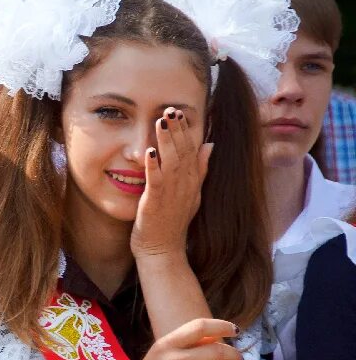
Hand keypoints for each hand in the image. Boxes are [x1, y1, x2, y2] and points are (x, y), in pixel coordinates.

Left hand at [130, 107, 212, 258]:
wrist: (162, 251)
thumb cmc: (171, 223)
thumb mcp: (191, 194)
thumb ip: (200, 169)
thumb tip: (210, 145)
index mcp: (191, 181)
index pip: (192, 150)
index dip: (186, 130)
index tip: (181, 112)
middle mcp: (185, 185)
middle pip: (184, 152)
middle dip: (178, 130)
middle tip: (171, 109)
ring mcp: (172, 194)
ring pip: (172, 162)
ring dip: (167, 140)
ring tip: (161, 121)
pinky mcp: (156, 203)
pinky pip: (156, 181)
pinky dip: (154, 166)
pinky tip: (150, 151)